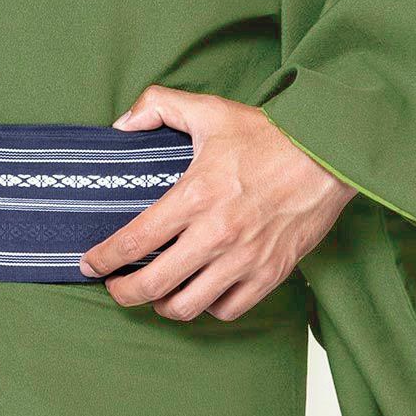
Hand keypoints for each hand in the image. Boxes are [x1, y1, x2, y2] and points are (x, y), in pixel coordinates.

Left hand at [79, 86, 355, 321]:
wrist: (326, 156)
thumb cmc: (266, 135)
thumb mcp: (208, 110)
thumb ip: (157, 106)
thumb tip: (122, 124)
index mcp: (195, 195)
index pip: (135, 239)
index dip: (104, 258)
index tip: (88, 263)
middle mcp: (215, 234)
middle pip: (154, 284)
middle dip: (123, 291)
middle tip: (113, 286)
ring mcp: (244, 259)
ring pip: (188, 306)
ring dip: (163, 305)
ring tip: (154, 293)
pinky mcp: (270, 274)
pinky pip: (228, 309)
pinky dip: (207, 306)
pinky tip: (199, 290)